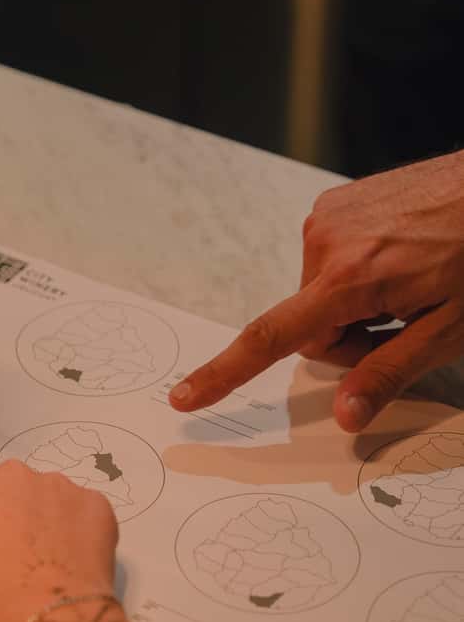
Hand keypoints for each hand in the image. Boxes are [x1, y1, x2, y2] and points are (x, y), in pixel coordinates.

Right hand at [0, 454, 117, 621]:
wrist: (51, 618)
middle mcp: (11, 475)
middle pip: (3, 486)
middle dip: (5, 509)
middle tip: (11, 549)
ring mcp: (57, 484)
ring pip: (44, 495)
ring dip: (43, 516)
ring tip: (49, 559)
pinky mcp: (94, 501)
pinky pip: (80, 510)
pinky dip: (77, 528)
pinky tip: (75, 560)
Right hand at [170, 150, 463, 431]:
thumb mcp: (451, 329)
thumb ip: (390, 372)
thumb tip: (345, 417)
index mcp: (350, 278)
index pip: (270, 337)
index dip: (223, 373)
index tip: (184, 396)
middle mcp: (324, 243)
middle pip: (309, 326)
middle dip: (349, 338)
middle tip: (401, 324)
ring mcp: (327, 218)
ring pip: (317, 296)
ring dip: (352, 304)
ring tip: (404, 285)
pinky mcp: (335, 204)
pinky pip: (327, 261)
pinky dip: (354, 273)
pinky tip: (395, 259)